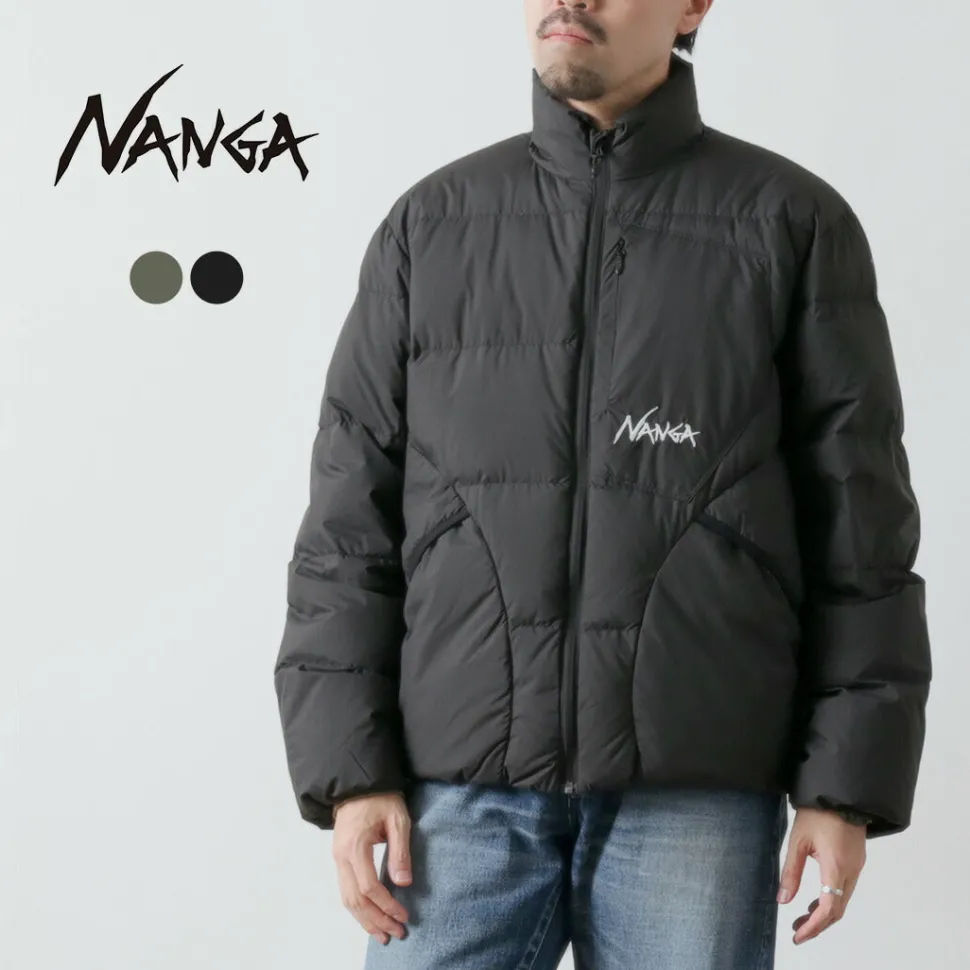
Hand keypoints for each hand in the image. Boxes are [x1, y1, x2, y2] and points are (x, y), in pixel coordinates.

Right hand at [332, 792, 412, 945]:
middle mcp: (341, 857)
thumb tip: (403, 883)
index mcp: (355, 847)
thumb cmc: (380, 797)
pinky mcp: (339, 858)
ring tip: (382, 934)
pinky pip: (345, 890)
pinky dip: (357, 908)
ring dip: (365, 919)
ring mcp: (337, 858)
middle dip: (376, 920)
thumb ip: (400, 851)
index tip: (404, 915)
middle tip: (396, 933)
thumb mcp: (397, 819)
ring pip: (347, 899)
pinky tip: (369, 916)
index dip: (387, 905)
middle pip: (355, 900)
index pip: (369, 887)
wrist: (358, 782)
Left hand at [777, 807, 866, 944]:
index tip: (797, 936)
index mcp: (836, 866)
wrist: (841, 792)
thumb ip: (791, 871)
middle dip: (817, 924)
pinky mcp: (857, 860)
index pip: (828, 908)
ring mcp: (857, 866)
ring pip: (842, 900)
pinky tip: (815, 899)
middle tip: (796, 930)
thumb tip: (784, 900)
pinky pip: (845, 888)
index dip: (813, 926)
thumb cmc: (817, 813)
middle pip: (838, 909)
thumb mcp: (798, 840)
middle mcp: (851, 870)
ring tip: (802, 918)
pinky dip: (831, 899)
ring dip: (824, 913)